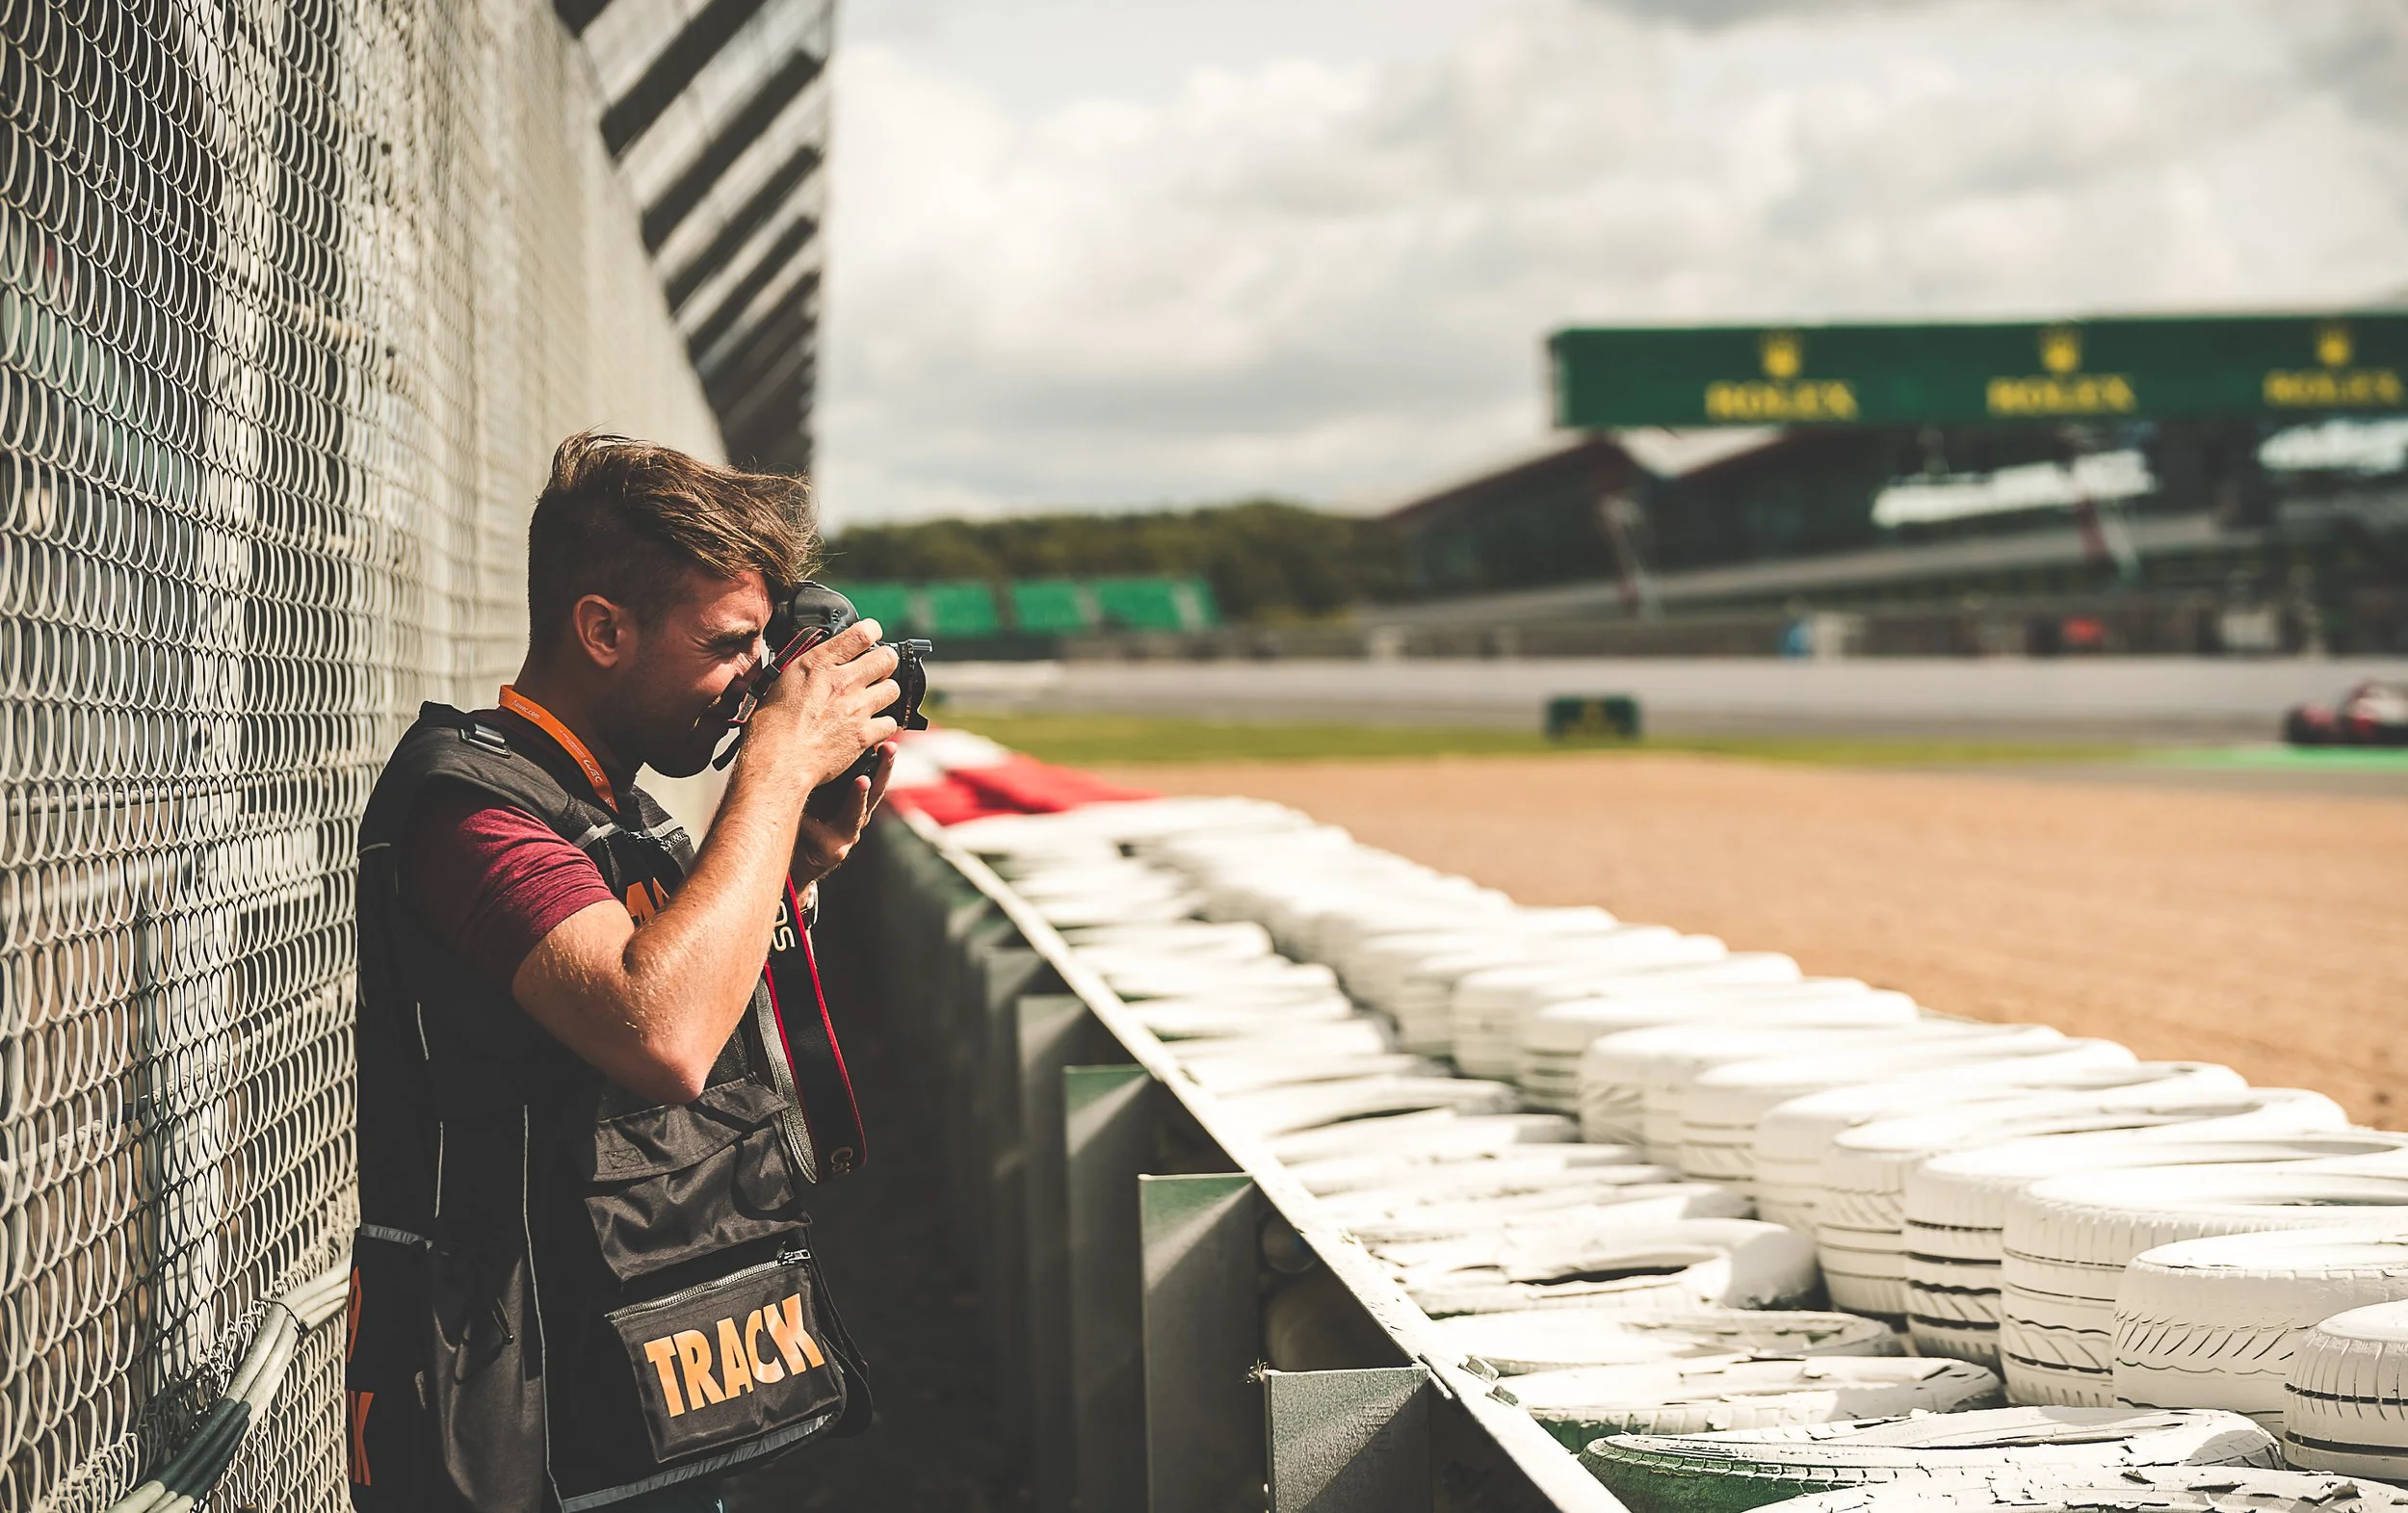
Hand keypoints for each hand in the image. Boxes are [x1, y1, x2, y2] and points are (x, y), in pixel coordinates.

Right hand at [748, 619, 900, 788]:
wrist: (778, 760)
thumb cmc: (772, 725)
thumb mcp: (783, 680)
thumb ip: (810, 666)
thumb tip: (824, 658)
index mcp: (818, 664)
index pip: (862, 633)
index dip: (872, 631)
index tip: (872, 636)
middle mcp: (842, 682)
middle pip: (887, 659)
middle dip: (884, 663)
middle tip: (875, 672)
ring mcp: (856, 708)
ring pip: (893, 689)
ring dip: (884, 694)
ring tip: (871, 700)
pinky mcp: (864, 734)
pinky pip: (890, 722)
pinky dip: (882, 725)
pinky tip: (870, 726)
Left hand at [793, 743, 895, 883]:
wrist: (794, 865)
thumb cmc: (803, 828)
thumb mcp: (816, 800)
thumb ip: (824, 781)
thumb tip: (822, 745)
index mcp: (856, 804)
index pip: (874, 777)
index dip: (883, 759)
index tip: (888, 738)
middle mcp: (856, 820)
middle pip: (876, 792)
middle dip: (884, 768)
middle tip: (889, 748)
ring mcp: (846, 837)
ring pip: (856, 814)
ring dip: (859, 797)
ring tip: (862, 781)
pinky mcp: (832, 851)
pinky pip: (820, 830)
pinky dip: (809, 820)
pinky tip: (803, 815)